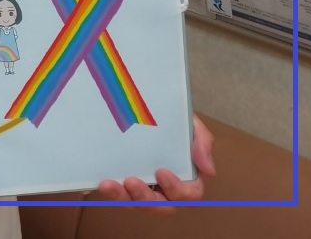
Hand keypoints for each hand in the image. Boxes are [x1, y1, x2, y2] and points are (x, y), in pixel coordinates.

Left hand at [95, 114, 215, 208]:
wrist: (144, 104)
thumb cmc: (172, 120)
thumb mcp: (190, 124)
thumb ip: (202, 142)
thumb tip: (208, 170)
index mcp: (186, 177)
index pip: (189, 193)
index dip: (177, 189)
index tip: (161, 172)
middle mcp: (166, 188)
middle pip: (162, 205)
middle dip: (146, 198)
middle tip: (131, 182)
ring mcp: (145, 186)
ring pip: (137, 204)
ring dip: (124, 198)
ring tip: (109, 185)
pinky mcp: (125, 182)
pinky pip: (120, 195)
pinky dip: (112, 193)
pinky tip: (102, 183)